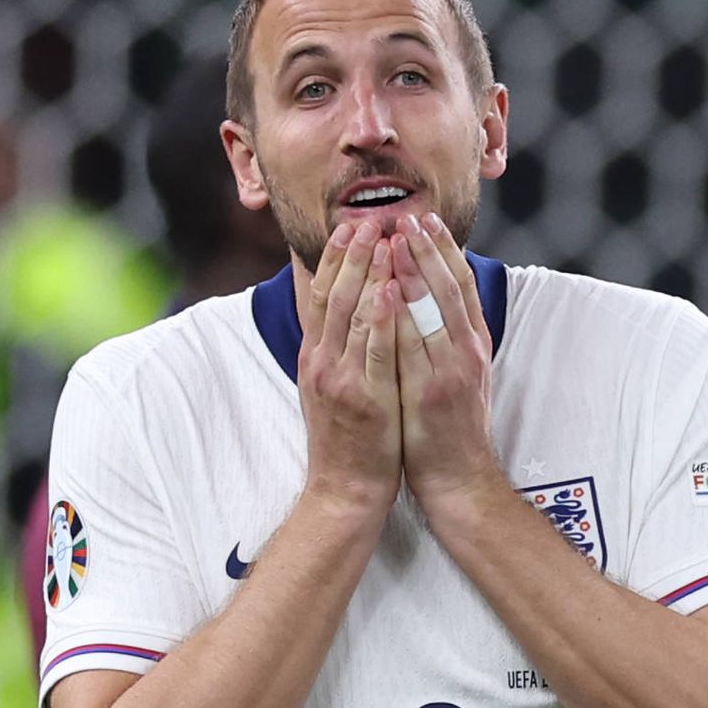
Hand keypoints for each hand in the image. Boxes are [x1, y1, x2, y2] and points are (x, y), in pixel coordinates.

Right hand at [296, 216, 403, 517]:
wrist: (345, 490)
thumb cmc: (348, 441)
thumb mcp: (331, 388)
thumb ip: (336, 351)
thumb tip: (345, 316)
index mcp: (315, 356)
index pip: (321, 295)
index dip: (335, 258)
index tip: (349, 226)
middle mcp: (322, 361)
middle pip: (334, 295)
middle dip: (351, 253)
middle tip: (368, 217)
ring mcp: (340, 378)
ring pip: (352, 314)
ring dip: (368, 272)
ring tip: (383, 237)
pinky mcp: (363, 397)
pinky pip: (373, 349)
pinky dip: (381, 315)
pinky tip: (392, 288)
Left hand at [387, 212, 502, 509]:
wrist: (458, 481)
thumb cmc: (450, 430)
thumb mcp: (459, 377)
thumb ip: (450, 340)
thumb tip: (434, 304)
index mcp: (473, 345)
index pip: (460, 286)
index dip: (445, 251)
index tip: (427, 221)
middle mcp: (467, 352)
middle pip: (449, 289)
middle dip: (429, 250)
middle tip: (410, 216)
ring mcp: (452, 371)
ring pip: (433, 310)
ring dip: (414, 270)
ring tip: (395, 237)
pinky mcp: (432, 392)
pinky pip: (413, 345)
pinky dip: (401, 314)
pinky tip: (387, 289)